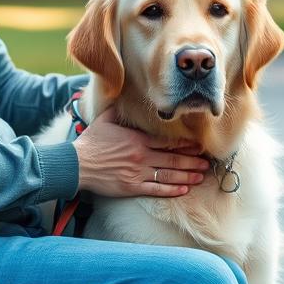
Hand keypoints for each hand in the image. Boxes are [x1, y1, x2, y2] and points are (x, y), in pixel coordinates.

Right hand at [72, 107, 209, 197]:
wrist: (76, 165)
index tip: (198, 145)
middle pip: (173, 159)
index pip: (168, 142)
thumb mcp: (105, 121)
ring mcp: (138, 173)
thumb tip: (122, 93)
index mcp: (138, 140)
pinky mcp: (132, 187)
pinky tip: (184, 190)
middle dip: (192, 161)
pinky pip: (156, 190)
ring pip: (169, 175)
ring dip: (187, 175)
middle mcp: (142, 156)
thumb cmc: (90, 142)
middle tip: (207, 162)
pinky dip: (172, 190)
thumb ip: (118, 110)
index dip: (186, 144)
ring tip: (201, 175)